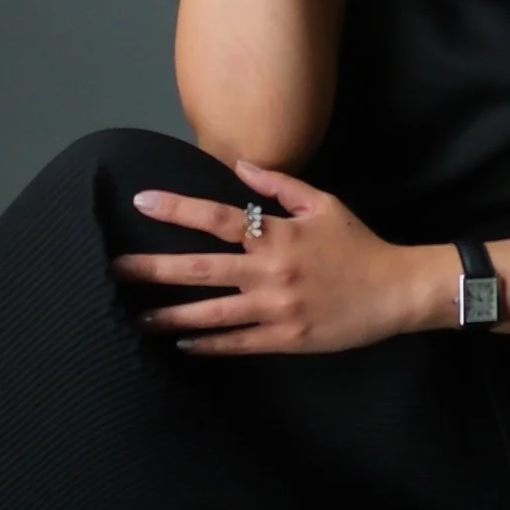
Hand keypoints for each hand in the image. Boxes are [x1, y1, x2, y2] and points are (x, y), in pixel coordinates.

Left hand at [112, 160, 450, 352]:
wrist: (395, 290)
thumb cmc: (357, 243)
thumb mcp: (324, 204)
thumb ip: (281, 186)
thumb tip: (241, 165)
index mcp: (278, 234)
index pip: (217, 218)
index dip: (178, 209)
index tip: (142, 201)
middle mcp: (269, 271)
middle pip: (201, 269)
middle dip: (154, 268)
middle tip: (115, 268)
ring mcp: (274, 308)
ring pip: (211, 313)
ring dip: (170, 315)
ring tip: (137, 318)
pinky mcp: (283, 338)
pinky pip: (236, 343)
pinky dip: (207, 344)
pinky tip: (182, 344)